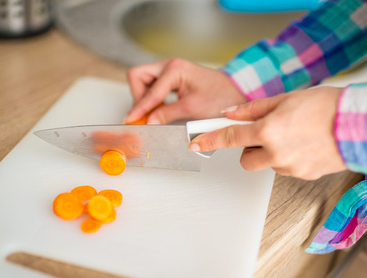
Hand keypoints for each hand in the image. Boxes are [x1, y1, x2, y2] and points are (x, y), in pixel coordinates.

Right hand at [125, 58, 246, 123]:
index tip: (130, 120)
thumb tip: (149, 122)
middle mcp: (169, 65)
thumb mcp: (192, 108)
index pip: (149, 91)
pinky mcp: (172, 78)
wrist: (236, 93)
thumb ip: (167, 114)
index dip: (139, 108)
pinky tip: (159, 110)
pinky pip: (153, 86)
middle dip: (138, 96)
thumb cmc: (220, 96)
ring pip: (143, 81)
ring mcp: (170, 70)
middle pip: (138, 76)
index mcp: (174, 69)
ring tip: (153, 113)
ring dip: (144, 97)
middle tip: (144, 114)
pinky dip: (152, 98)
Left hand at [188, 87, 346, 179]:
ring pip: (265, 164)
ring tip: (291, 136)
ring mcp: (289, 167)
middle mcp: (276, 153)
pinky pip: (283, 168)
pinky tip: (302, 145)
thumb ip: (253, 109)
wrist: (359, 124)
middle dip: (248, 148)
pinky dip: (286, 159)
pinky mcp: (301, 176)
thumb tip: (231, 114)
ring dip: (269, 153)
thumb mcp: (285, 99)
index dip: (209, 140)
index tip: (194, 143)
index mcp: (268, 130)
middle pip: (244, 159)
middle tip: (264, 133)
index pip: (230, 137)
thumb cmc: (326, 106)